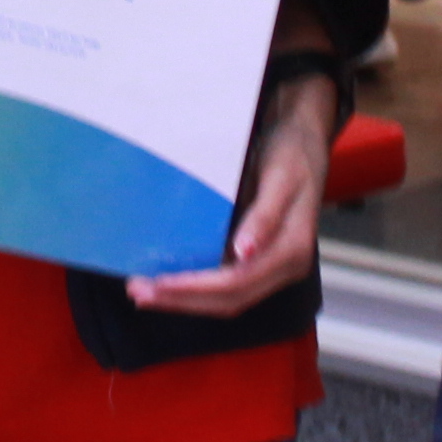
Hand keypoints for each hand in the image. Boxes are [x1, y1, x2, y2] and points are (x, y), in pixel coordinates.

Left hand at [131, 69, 340, 314]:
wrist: (303, 141)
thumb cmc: (292, 154)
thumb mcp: (281, 178)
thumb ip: (264, 217)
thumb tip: (244, 253)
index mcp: (291, 251)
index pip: (238, 282)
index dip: (197, 288)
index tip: (160, 283)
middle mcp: (283, 268)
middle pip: (229, 299)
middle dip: (182, 300)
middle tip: (138, 292)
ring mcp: (270, 268)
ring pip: (225, 299)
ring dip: (184, 299)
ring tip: (144, 291)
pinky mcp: (257, 260)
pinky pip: (225, 284)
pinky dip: (195, 287)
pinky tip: (167, 279)